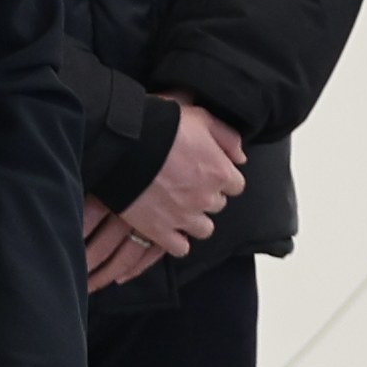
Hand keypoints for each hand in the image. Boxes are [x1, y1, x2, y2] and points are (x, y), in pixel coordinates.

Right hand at [91, 98, 245, 287]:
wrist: (124, 143)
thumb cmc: (164, 126)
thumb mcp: (202, 118)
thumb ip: (228, 137)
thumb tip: (241, 158)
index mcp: (220, 173)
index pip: (236, 185)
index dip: (221, 177)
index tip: (206, 171)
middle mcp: (207, 199)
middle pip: (217, 205)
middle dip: (206, 195)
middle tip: (186, 184)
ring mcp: (184, 217)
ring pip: (203, 229)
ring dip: (195, 220)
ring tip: (178, 207)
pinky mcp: (160, 230)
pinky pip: (180, 248)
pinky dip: (177, 241)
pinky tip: (169, 229)